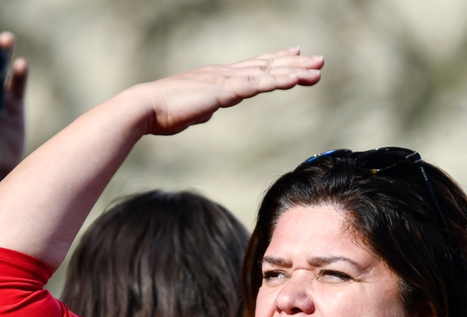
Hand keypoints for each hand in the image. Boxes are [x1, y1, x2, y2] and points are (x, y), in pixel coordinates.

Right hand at [134, 48, 323, 135]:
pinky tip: (295, 79)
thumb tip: (209, 110)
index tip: (296, 54)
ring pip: (268, 73)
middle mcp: (227, 73)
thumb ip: (205, 108)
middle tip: (319, 61)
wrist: (146, 108)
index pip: (255, 66)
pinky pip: (257, 85)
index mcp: (221, 77)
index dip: (277, 60)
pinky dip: (278, 81)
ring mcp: (226, 80)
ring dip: (295, 71)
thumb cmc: (165, 112)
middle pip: (268, 66)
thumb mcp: (193, 111)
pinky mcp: (224, 91)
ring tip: (317, 70)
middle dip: (296, 63)